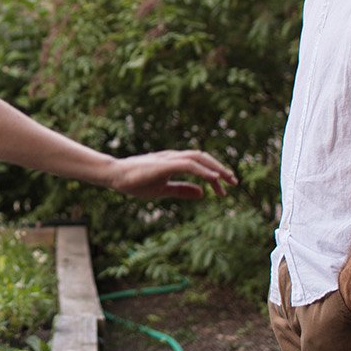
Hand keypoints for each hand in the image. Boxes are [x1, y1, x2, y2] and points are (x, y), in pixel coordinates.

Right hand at [107, 149, 237, 199]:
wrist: (115, 176)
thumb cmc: (135, 182)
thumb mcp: (163, 190)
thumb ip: (182, 190)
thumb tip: (202, 194)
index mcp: (174, 162)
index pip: (199, 164)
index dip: (214, 174)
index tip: (223, 190)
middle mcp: (174, 157)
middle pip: (203, 157)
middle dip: (221, 168)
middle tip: (234, 182)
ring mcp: (169, 159)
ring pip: (199, 158)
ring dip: (216, 168)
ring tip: (228, 180)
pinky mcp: (165, 164)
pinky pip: (189, 165)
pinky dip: (203, 171)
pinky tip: (214, 178)